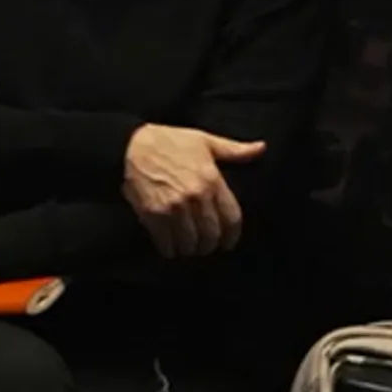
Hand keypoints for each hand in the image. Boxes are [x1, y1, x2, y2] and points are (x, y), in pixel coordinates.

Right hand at [123, 124, 263, 258]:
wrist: (131, 145)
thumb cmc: (169, 141)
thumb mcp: (205, 141)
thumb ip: (234, 150)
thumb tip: (261, 148)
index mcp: (212, 181)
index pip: (231, 218)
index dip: (232, 236)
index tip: (228, 243)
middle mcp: (196, 197)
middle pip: (211, 234)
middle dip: (209, 245)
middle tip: (205, 246)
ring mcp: (174, 207)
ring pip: (190, 242)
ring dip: (189, 249)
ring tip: (187, 248)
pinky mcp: (153, 214)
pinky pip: (166, 242)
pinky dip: (169, 250)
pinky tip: (170, 249)